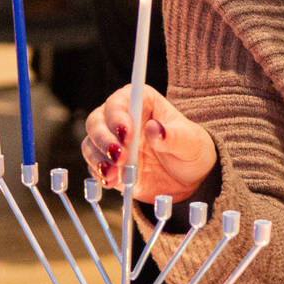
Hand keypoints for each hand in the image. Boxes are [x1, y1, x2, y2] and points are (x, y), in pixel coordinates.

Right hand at [81, 86, 217, 202]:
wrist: (190, 178)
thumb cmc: (191, 150)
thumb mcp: (190, 142)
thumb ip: (173, 136)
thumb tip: (155, 128)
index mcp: (142, 102)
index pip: (121, 100)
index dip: (118, 115)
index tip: (127, 134)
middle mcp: (122, 118)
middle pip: (97, 121)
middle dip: (104, 139)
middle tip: (119, 156)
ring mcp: (113, 142)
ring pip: (91, 144)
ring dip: (98, 159)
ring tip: (115, 174)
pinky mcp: (109, 165)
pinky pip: (95, 167)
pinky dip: (100, 175)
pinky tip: (112, 182)